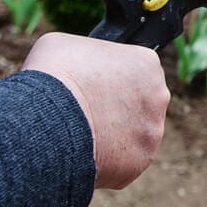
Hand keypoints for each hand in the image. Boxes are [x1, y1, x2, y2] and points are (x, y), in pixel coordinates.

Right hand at [21, 32, 169, 188]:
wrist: (48, 123)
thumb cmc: (53, 77)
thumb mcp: (65, 46)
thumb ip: (89, 53)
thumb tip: (85, 64)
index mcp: (146, 62)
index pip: (136, 69)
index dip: (114, 78)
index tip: (97, 85)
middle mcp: (159, 95)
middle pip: (141, 102)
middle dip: (119, 107)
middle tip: (90, 111)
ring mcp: (152, 130)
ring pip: (135, 133)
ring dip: (115, 134)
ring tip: (83, 134)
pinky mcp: (141, 160)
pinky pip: (125, 160)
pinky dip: (108, 159)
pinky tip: (86, 152)